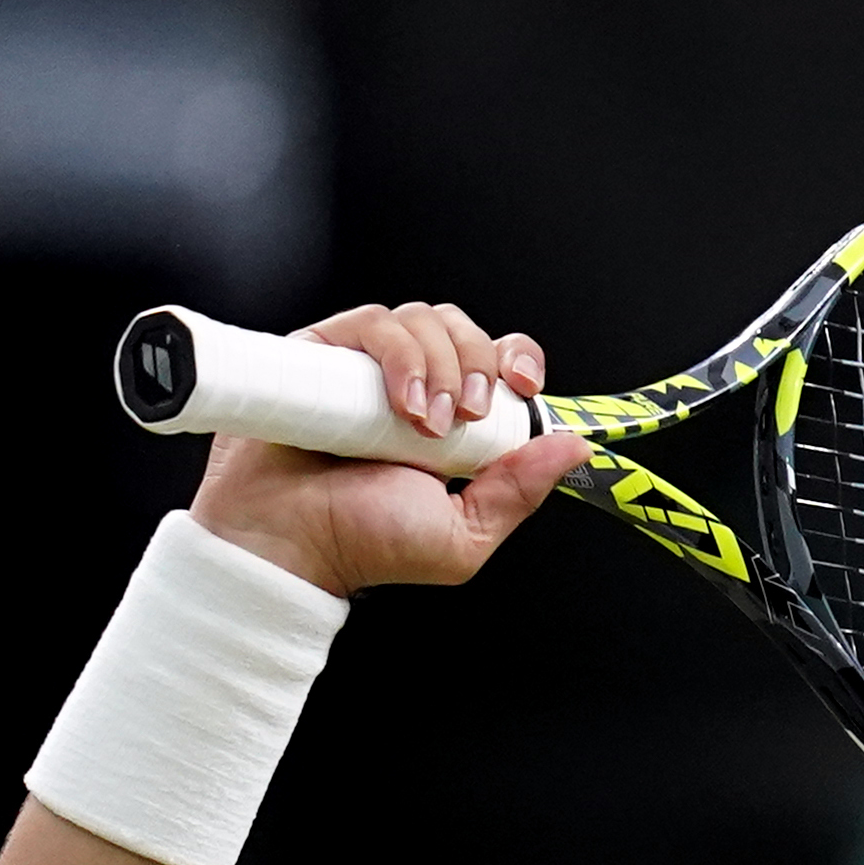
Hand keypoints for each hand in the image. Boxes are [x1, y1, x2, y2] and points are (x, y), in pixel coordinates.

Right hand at [189, 301, 582, 597]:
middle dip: (477, 365)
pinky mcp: (324, 351)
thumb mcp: (463, 535)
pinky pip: (373, 322)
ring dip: (436, 365)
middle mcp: (412, 386)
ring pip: (421, 320)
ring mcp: (367, 367)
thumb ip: (519, 491)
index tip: (524, 384)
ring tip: (420, 425)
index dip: (516, 358)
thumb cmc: (363, 544)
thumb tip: (576, 447)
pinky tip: (396, 405)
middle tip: (464, 417)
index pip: (496, 360)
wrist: (288, 543)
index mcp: (452, 423)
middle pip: (463, 330)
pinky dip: (397, 354)